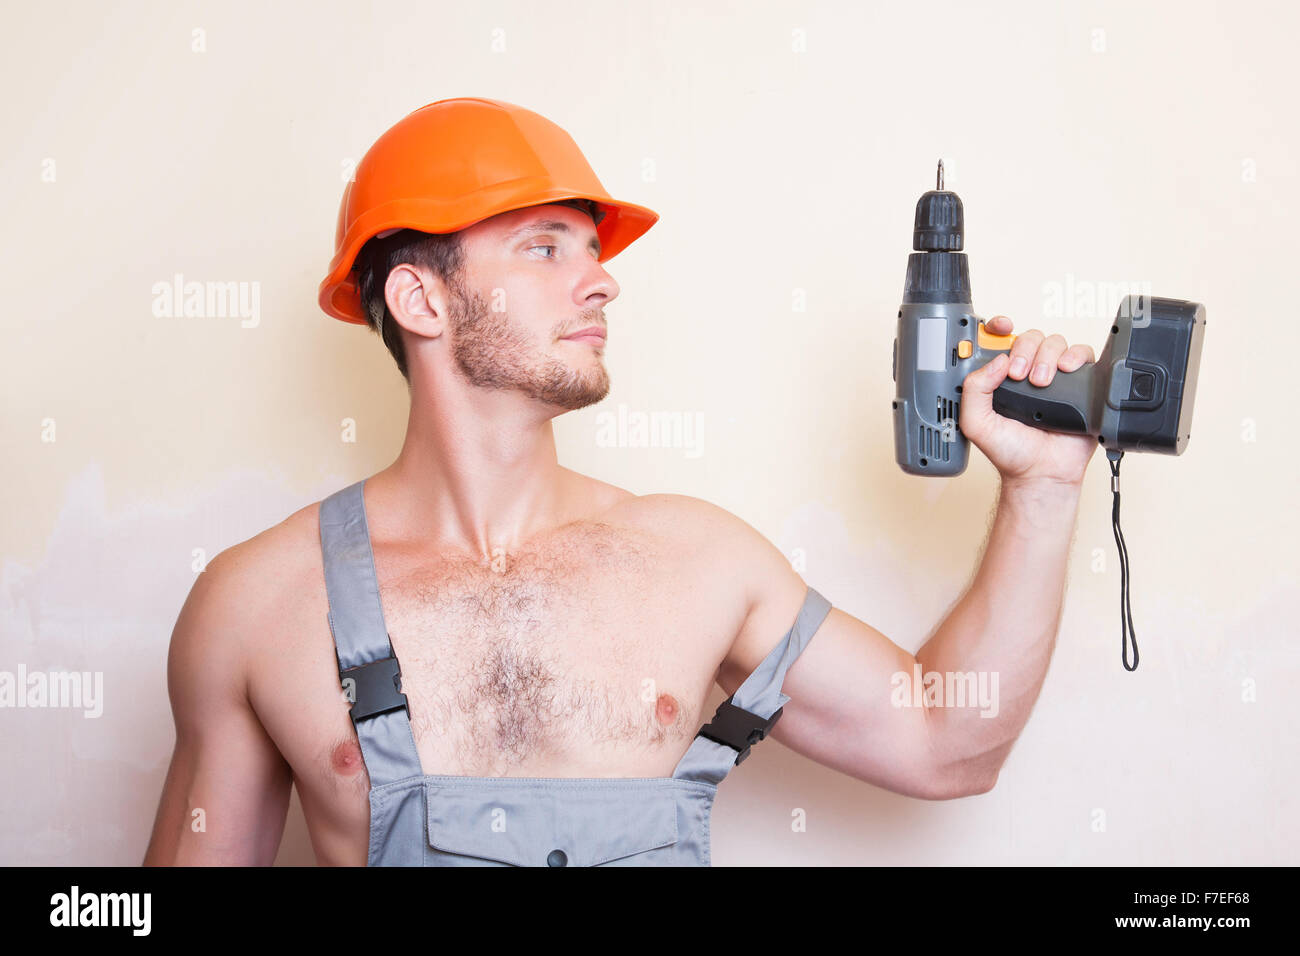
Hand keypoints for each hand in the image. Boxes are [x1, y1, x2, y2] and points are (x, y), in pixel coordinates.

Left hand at [958, 315, 1097, 487]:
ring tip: (1042, 382)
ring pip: (1054, 342)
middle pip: (1029, 337)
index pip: (999, 342)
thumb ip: (975, 391)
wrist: (1042, 473)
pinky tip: (1067, 370)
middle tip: (1021, 375)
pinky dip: (1075, 356)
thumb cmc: (1010, 451)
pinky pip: (1082, 354)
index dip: (998, 327)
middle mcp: (1027, 372)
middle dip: (1024, 349)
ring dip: (1047, 356)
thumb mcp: (976, 423)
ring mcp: (1054, 377)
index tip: (1000, 325)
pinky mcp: (1079, 384)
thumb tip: (997, 361)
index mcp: (1000, 378)